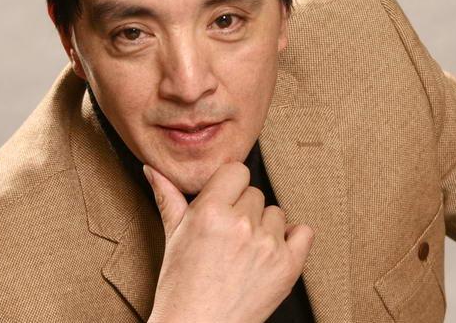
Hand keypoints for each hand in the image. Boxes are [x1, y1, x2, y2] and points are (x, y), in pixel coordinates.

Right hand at [144, 161, 313, 322]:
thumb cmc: (181, 285)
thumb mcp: (172, 235)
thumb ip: (167, 195)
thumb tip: (152, 170)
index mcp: (210, 211)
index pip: (237, 170)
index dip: (230, 185)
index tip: (225, 199)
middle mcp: (241, 224)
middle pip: (255, 192)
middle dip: (243, 209)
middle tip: (229, 233)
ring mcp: (266, 245)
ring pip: (276, 212)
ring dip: (264, 226)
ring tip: (246, 248)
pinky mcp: (287, 266)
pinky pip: (303, 232)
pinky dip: (292, 239)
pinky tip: (273, 249)